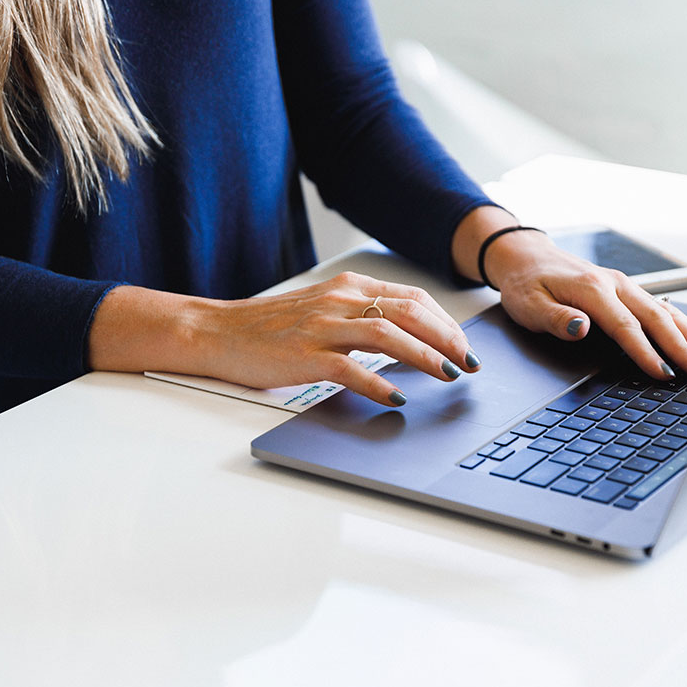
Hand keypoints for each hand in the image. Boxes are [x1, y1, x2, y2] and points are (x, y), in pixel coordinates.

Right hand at [88, 273, 480, 406]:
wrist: (218, 332)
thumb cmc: (270, 328)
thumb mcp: (323, 309)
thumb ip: (361, 317)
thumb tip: (409, 339)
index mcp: (348, 287)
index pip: (412, 297)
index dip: (446, 322)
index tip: (465, 345)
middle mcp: (339, 301)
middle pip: (409, 312)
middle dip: (447, 338)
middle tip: (469, 362)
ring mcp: (322, 327)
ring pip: (388, 335)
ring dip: (425, 356)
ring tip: (448, 376)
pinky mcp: (305, 356)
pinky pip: (351, 369)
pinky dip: (379, 383)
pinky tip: (397, 398)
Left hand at [452, 208, 686, 379]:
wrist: (526, 257)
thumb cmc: (526, 284)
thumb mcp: (529, 305)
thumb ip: (557, 319)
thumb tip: (581, 328)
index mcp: (592, 289)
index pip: (626, 326)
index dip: (646, 352)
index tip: (664, 374)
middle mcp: (615, 284)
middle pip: (657, 318)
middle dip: (684, 347)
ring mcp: (625, 285)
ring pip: (667, 312)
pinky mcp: (628, 290)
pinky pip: (663, 307)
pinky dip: (686, 324)